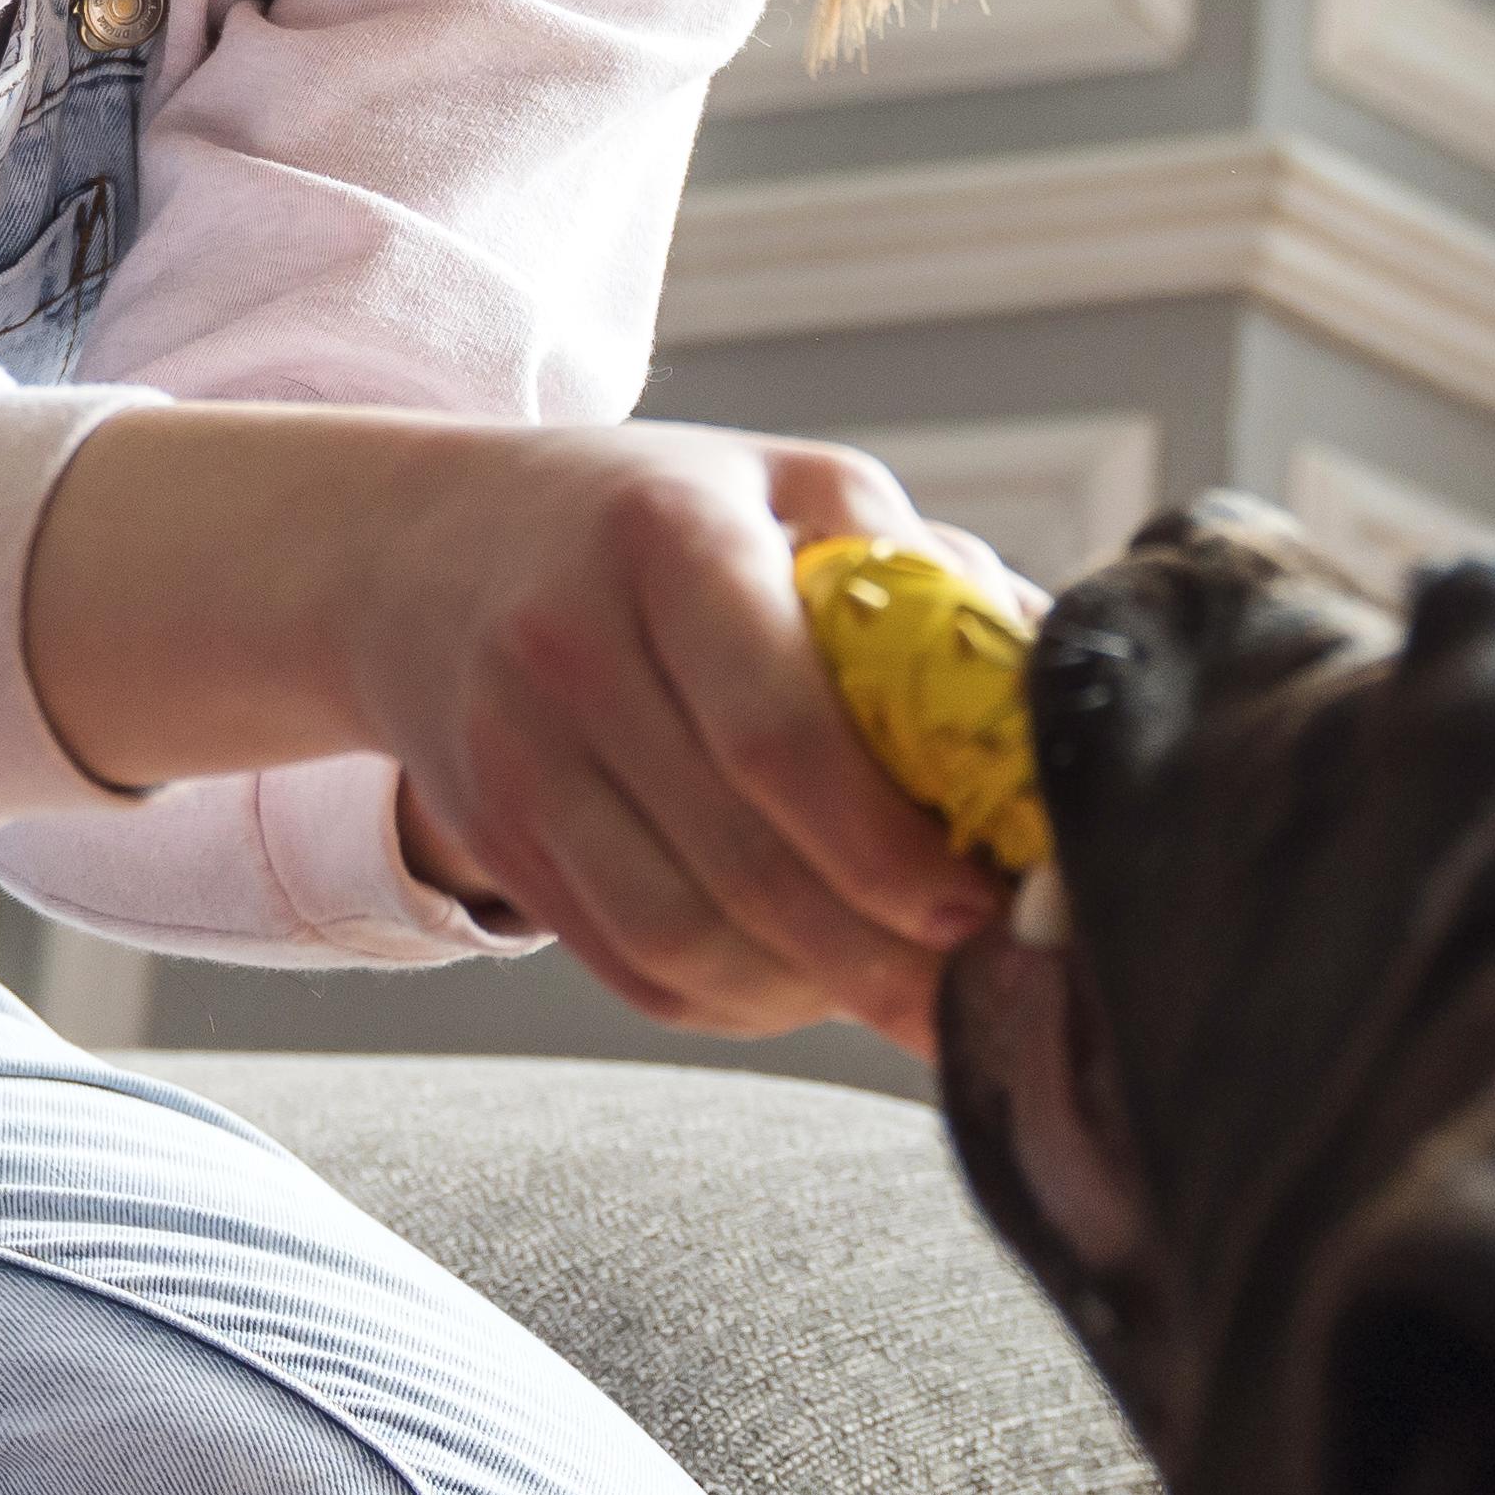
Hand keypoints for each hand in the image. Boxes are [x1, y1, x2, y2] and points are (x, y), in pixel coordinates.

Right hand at [337, 426, 997, 1039]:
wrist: (428, 550)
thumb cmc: (663, 518)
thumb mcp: (795, 491)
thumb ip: (929, 580)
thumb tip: (1067, 695)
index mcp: (666, 541)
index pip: (774, 730)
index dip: (885, 845)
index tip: (981, 902)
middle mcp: (566, 650)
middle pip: (737, 862)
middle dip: (878, 953)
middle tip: (984, 990)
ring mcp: (513, 760)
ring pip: (679, 942)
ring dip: (813, 995)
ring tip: (911, 992)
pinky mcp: (496, 845)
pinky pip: (633, 973)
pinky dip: (741, 1004)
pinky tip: (814, 983)